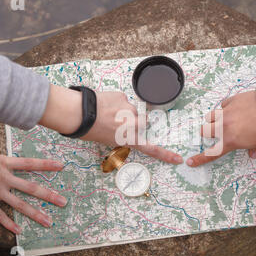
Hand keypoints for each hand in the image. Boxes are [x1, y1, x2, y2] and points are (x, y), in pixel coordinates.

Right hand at [0, 145, 66, 233]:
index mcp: (5, 164)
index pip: (30, 163)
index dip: (46, 165)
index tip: (61, 166)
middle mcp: (5, 178)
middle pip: (31, 188)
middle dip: (49, 196)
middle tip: (64, 202)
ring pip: (20, 205)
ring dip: (35, 214)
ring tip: (48, 222)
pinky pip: (0, 216)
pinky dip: (9, 224)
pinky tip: (19, 231)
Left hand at [39, 85, 182, 164]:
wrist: (77, 112)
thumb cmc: (87, 130)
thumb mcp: (106, 140)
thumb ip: (120, 136)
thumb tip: (123, 130)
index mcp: (129, 138)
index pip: (152, 149)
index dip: (166, 155)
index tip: (178, 159)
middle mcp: (133, 124)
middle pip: (145, 121)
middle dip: (138, 121)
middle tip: (122, 121)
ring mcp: (129, 109)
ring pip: (132, 109)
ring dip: (125, 111)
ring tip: (107, 112)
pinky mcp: (122, 96)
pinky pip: (122, 99)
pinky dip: (116, 102)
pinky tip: (104, 104)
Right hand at [187, 90, 255, 166]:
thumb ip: (254, 148)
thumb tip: (253, 153)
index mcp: (231, 141)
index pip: (211, 153)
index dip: (199, 159)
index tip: (190, 161)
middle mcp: (224, 127)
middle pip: (204, 130)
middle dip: (208, 132)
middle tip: (215, 133)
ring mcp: (226, 113)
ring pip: (210, 116)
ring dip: (214, 119)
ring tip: (224, 119)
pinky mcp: (231, 101)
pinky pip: (223, 105)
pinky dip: (226, 108)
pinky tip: (235, 108)